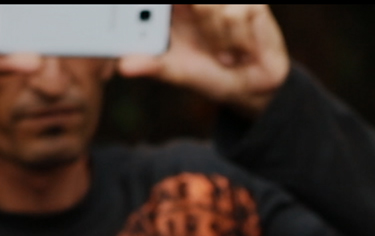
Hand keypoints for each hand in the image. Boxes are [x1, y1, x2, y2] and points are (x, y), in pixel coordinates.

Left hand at [117, 5, 288, 116]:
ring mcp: (224, 1)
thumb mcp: (176, 71)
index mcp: (175, 9)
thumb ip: (151, 64)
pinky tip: (238, 52)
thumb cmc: (210, 73)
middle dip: (195, 18)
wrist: (251, 88)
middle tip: (182, 24)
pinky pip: (232, 16)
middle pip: (190, 3)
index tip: (144, 10)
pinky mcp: (250, 5)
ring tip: (221, 55)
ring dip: (214, 40)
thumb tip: (123, 66)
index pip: (160, 3)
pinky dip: (234, 41)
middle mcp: (198, 2)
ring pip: (206, 7)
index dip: (149, 5)